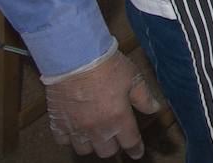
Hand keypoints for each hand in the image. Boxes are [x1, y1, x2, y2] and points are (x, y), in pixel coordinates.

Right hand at [42, 45, 161, 158]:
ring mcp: (76, 128)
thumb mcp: (133, 78)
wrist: (75, 58)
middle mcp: (97, 128)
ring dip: (92, 144)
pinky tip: (75, 130)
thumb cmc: (107, 66)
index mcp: (118, 118)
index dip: (135, 149)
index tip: (137, 153)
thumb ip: (144, 97)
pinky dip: (69, 139)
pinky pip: (63, 141)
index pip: (130, 142)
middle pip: (107, 151)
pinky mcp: (57, 123)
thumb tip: (155, 108)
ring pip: (84, 150)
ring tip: (95, 134)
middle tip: (116, 137)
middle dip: (114, 146)